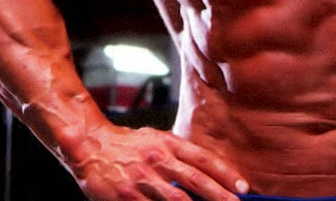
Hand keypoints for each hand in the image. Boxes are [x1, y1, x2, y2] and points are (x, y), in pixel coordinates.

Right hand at [68, 124, 248, 200]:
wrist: (92, 148)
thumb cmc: (130, 145)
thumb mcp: (158, 140)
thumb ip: (181, 155)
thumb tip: (207, 173)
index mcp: (168, 144)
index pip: (203, 159)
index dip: (225, 173)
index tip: (243, 187)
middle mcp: (157, 160)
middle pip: (195, 180)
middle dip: (219, 195)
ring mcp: (142, 181)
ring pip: (176, 200)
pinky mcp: (127, 197)